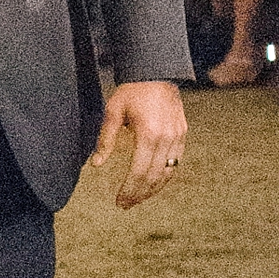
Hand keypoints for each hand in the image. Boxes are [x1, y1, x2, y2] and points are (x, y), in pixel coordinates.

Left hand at [90, 80, 185, 207]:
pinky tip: (153, 183)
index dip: (129, 189)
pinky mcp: (182, 134)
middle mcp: (166, 138)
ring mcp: (177, 137)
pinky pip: (175, 162)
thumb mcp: (113, 112)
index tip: (119, 201)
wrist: (156, 72)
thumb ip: (105, 140)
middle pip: (154, 176)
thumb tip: (96, 164)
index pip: (139, 171)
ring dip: (153, 189)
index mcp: (148, 133)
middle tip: (125, 205)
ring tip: (138, 198)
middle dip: (139, 194)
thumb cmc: (131, 91)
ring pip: (168, 172)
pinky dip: (164, 176)